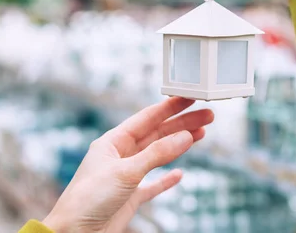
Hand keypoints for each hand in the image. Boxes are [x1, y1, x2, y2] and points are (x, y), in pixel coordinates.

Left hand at [42, 97, 213, 232]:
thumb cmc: (88, 198)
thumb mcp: (125, 172)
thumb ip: (157, 154)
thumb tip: (185, 136)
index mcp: (113, 142)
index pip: (147, 118)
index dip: (170, 107)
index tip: (190, 97)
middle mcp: (120, 156)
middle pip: (157, 134)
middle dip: (181, 124)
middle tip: (207, 116)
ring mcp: (126, 176)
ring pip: (158, 155)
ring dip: (179, 145)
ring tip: (201, 133)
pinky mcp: (130, 197)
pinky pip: (153, 184)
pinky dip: (167, 178)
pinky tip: (180, 173)